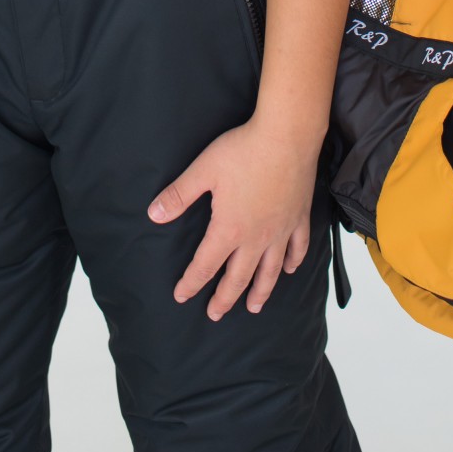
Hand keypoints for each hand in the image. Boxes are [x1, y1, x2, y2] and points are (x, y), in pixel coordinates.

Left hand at [146, 115, 320, 319]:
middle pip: (239, 277)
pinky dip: (293, 262)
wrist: (286, 137)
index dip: (191, 282)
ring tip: (253, 307)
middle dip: (224, 298)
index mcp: (229, 228)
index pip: (206, 265)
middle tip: (215, 314)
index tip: (181, 296)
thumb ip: (179, 195)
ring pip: (270, 271)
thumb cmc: (243, 151)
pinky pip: (298, 248)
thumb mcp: (203, 170)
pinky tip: (291, 270)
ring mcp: (281, 230)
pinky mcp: (299, 218)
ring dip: (260, 291)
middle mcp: (256, 238)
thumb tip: (153, 215)